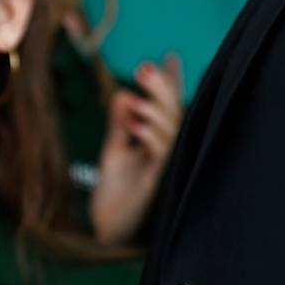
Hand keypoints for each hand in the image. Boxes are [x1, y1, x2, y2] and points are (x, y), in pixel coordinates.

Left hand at [90, 54, 184, 243]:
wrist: (110, 228)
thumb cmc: (115, 193)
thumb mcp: (115, 150)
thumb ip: (120, 123)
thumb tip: (123, 92)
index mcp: (157, 141)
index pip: (167, 106)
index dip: (170, 82)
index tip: (169, 56)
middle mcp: (168, 149)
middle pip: (175, 111)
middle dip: (162, 88)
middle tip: (145, 68)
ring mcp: (167, 162)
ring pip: (172, 127)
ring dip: (154, 108)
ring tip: (134, 94)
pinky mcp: (160, 177)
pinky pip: (162, 150)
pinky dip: (149, 132)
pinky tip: (133, 120)